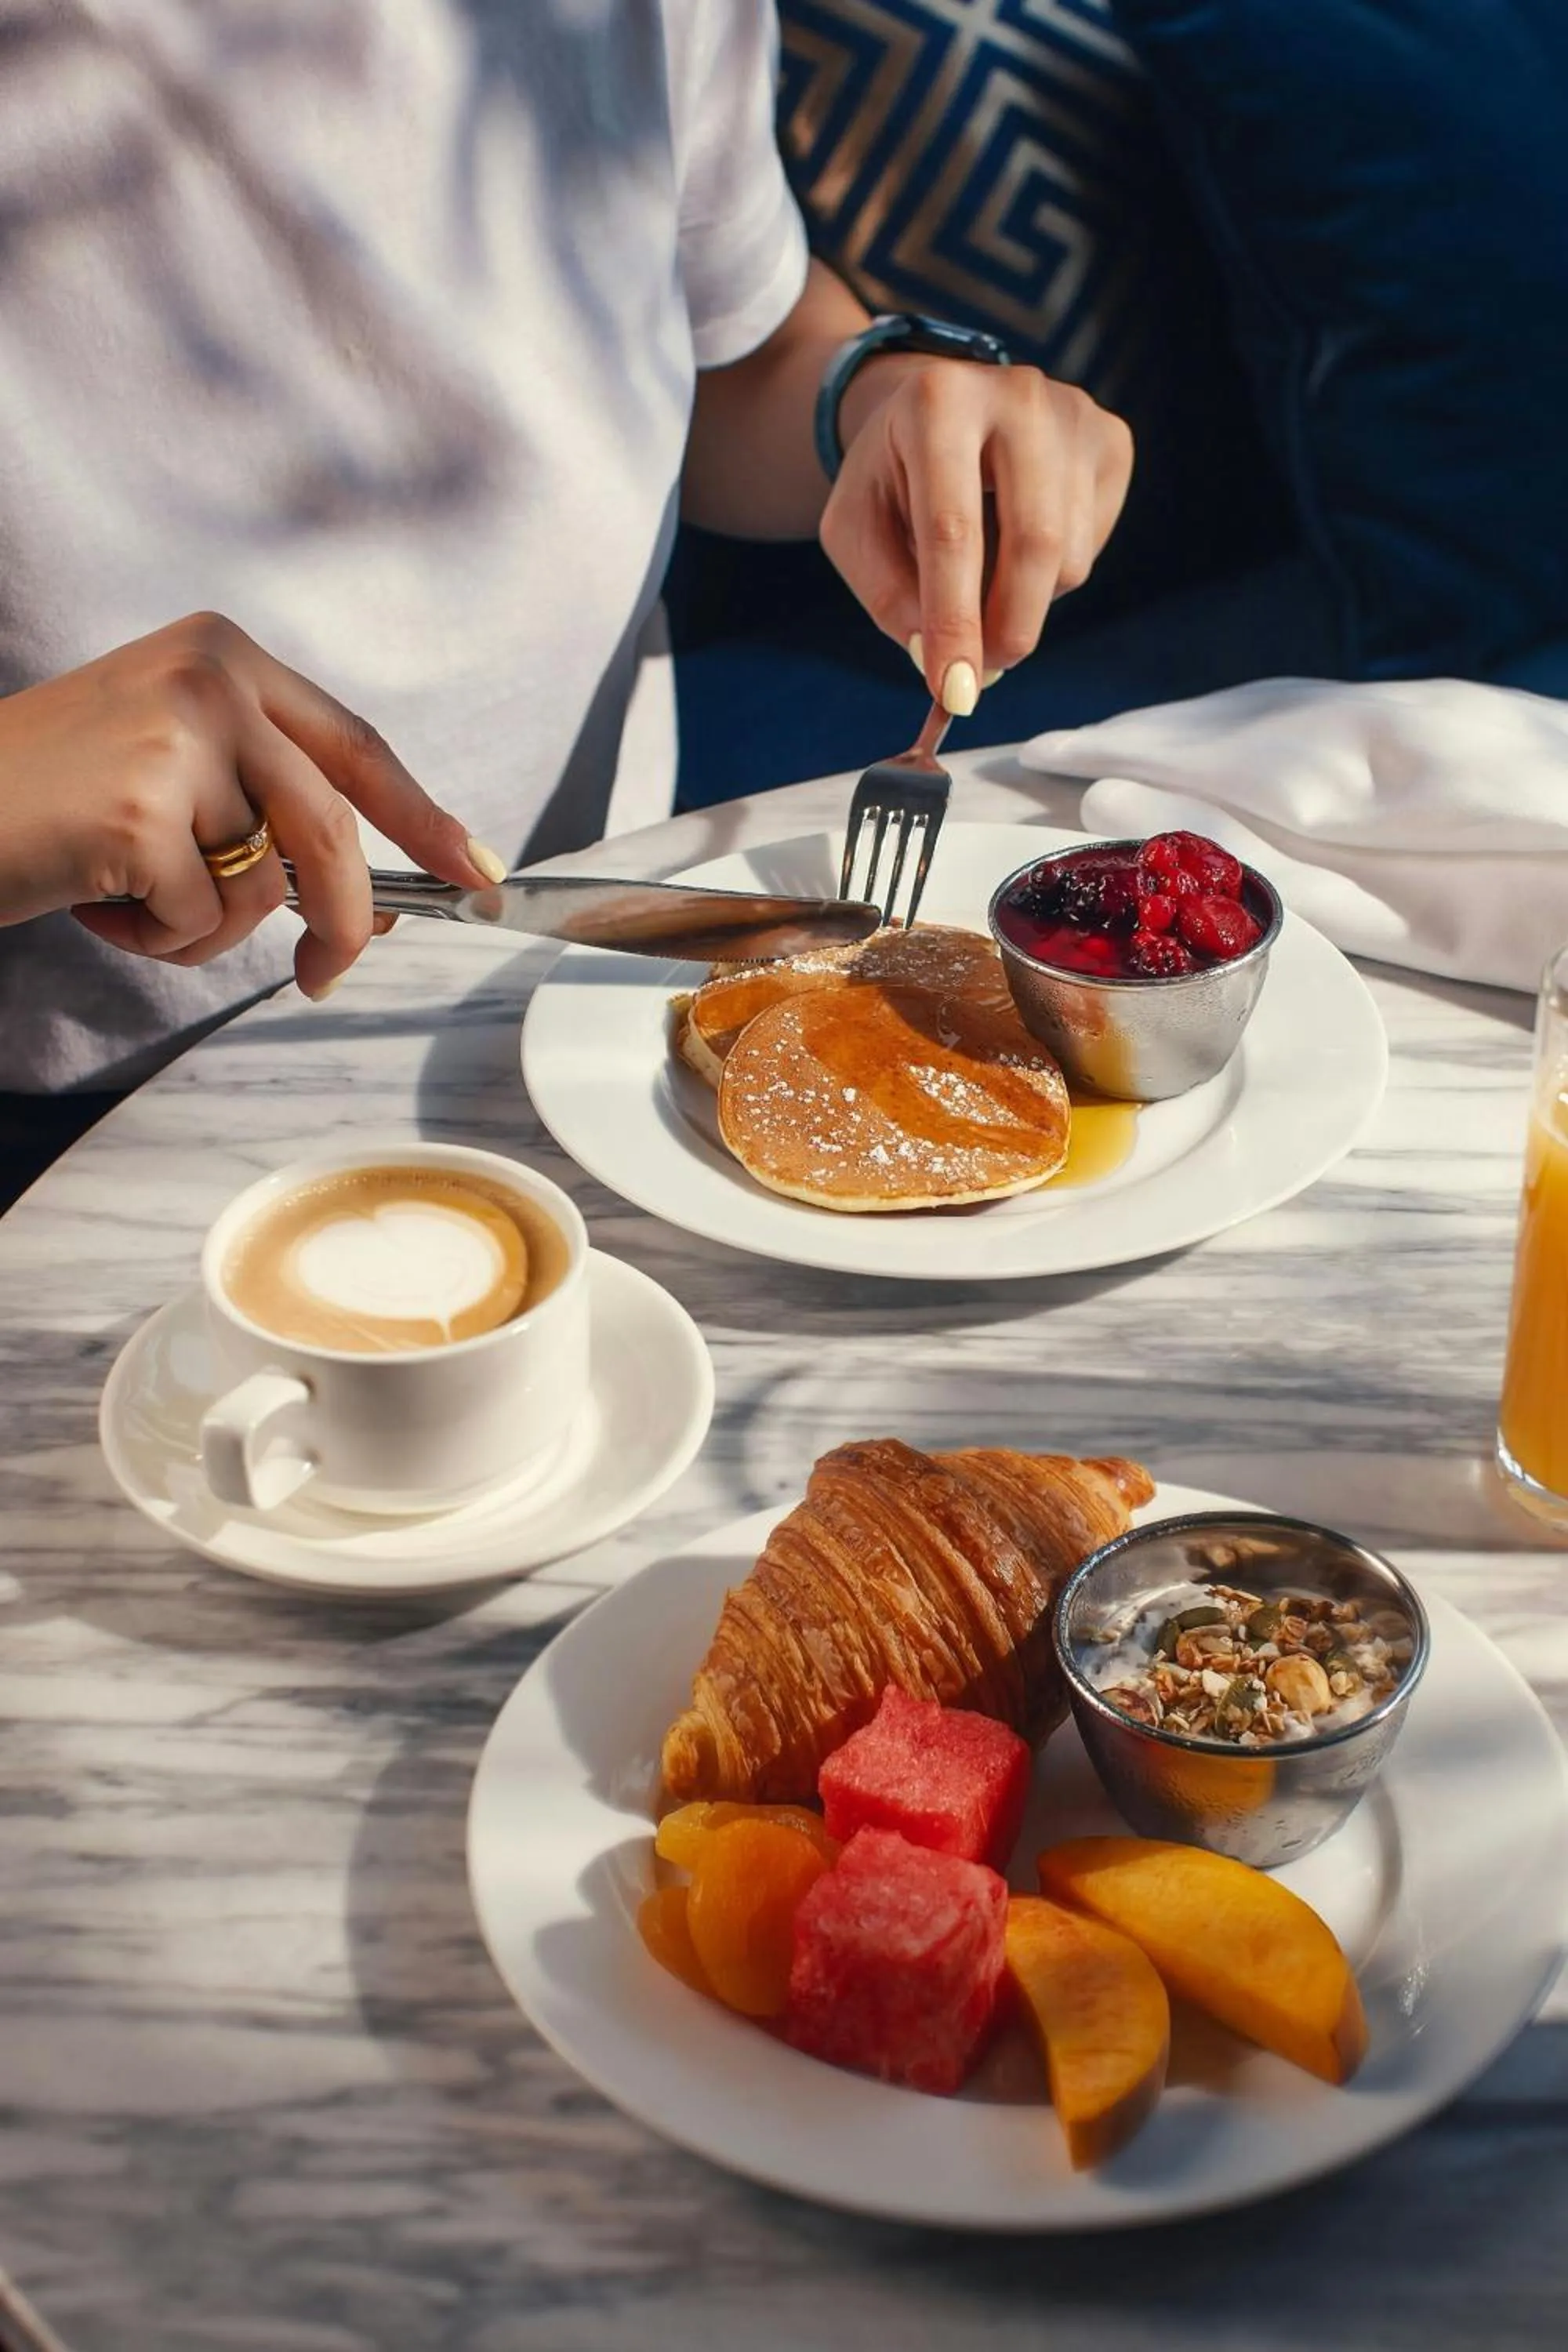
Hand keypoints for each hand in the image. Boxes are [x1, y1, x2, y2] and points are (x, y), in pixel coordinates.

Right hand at [0, 614, 505, 997]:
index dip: (424, 817)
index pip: (356, 745)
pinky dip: (155, 939)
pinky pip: (202, 920)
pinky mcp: (140, 812)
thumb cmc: (46, 801)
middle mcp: (210, 679)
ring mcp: (176, 740)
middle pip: (334, 827)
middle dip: (344, 920)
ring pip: (267, 884)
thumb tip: (371, 886)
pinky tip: (95, 900)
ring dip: (208, 927)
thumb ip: (260, 796)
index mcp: (223, 656)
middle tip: (324, 975)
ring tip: (132, 895)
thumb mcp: (165, 762)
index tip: (478, 871)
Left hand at [820, 357, 1133, 715]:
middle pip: (1035, 542)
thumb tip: (938, 657)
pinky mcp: (1111, 441)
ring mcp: (1074, 414)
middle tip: (980, 672)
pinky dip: (1053, 576)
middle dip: (1008, 629)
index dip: (954, 620)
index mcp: (938, 401)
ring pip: (1070, 558)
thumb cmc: (891, 476)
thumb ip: (888, 594)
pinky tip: (1017, 545)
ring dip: (1025, 603)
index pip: (952, 529)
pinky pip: (1095, 546)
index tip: (953, 691)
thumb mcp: (856, 529)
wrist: (939, 409)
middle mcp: (1017, 395)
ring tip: (982, 580)